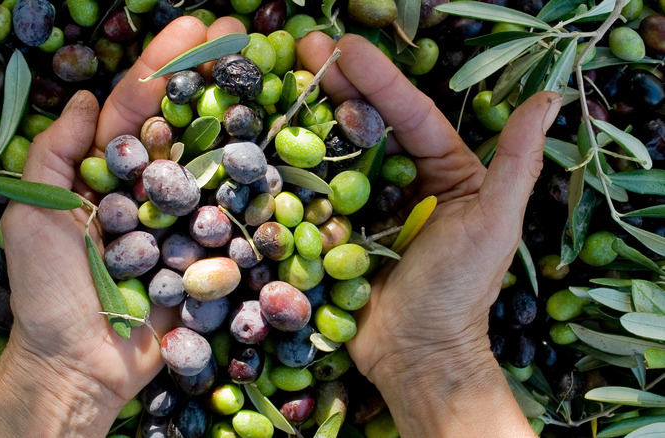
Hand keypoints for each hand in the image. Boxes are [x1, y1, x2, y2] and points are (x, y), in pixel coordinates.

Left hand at [0, 16, 244, 436]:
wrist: (82, 366)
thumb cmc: (50, 293)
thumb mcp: (31, 216)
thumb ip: (53, 155)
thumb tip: (85, 100)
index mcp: (105, 173)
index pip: (138, 107)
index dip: (165, 64)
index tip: (198, 27)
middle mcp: (147, 188)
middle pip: (184, 124)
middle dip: (212, 76)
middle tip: (245, 35)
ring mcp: (181, 219)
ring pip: (215, 163)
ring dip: (241, 119)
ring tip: (272, 78)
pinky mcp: (207, 253)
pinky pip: (235, 217)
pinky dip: (257, 186)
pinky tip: (281, 152)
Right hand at [299, 32, 560, 436]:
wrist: (415, 355)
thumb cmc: (460, 291)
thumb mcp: (494, 223)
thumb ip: (517, 162)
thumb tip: (549, 98)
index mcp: (446, 171)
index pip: (409, 115)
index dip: (379, 79)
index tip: (345, 47)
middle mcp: (405, 181)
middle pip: (368, 123)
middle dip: (338, 84)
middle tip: (304, 45)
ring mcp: (366, 205)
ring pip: (337, 151)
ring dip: (311, 115)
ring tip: (283, 78)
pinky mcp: (336, 230)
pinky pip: (315, 193)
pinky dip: (295, 166)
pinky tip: (272, 137)